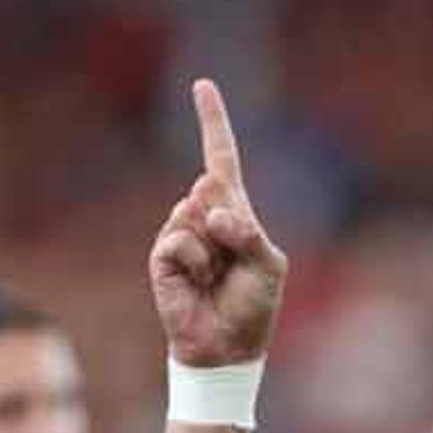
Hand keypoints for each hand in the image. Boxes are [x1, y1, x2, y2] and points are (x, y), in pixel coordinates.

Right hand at [150, 80, 287, 366]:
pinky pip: (178, 239)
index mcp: (234, 212)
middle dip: (229, 222)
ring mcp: (181, 234)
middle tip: (233, 261)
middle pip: (210, 186)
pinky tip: (199, 282)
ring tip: (217, 277)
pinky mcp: (163, 256)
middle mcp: (203, 216)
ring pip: (193, 214)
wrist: (226, 347)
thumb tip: (210, 210)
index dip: (212, 122)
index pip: (221, 158)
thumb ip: (248, 233)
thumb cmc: (253, 307)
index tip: (202, 85)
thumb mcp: (269, 266)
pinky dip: (195, 261)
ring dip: (213, 249)